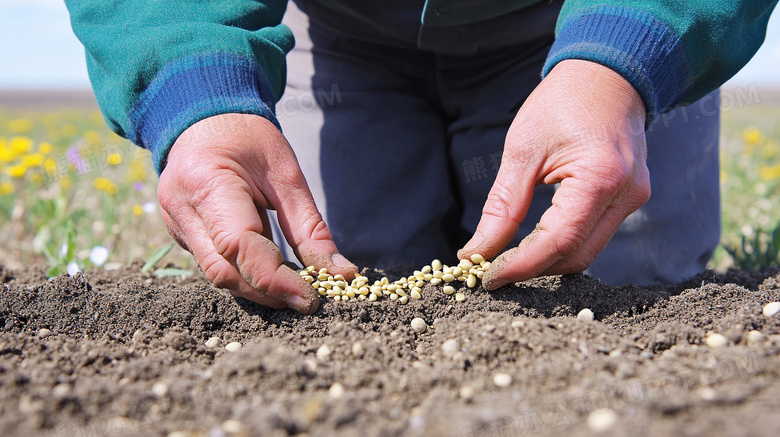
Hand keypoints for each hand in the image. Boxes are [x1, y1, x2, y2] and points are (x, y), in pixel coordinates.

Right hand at [157, 114, 356, 313]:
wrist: (203, 120)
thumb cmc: (247, 138)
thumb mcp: (287, 174)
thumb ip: (310, 228)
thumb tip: (339, 274)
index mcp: (206, 182)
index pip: (239, 246)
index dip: (275, 279)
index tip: (310, 299)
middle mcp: (182, 209)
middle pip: (224, 271)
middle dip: (268, 292)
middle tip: (309, 300)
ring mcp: (176, 225)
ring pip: (217, 275)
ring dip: (258, 288)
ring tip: (296, 289)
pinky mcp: (181, 235)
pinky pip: (215, 265)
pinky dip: (246, 275)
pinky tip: (274, 274)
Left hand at [459, 60, 650, 289]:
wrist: (608, 75)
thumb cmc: (562, 102)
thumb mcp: (523, 149)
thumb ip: (502, 205)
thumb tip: (477, 250)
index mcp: (601, 177)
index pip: (559, 242)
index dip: (521, 266)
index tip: (488, 277)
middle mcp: (626, 195)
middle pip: (576, 256)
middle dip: (532, 269)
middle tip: (491, 270)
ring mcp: (634, 199)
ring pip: (587, 252)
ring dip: (547, 261)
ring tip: (507, 258)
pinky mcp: (629, 200)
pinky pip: (594, 236)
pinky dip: (562, 246)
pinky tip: (533, 242)